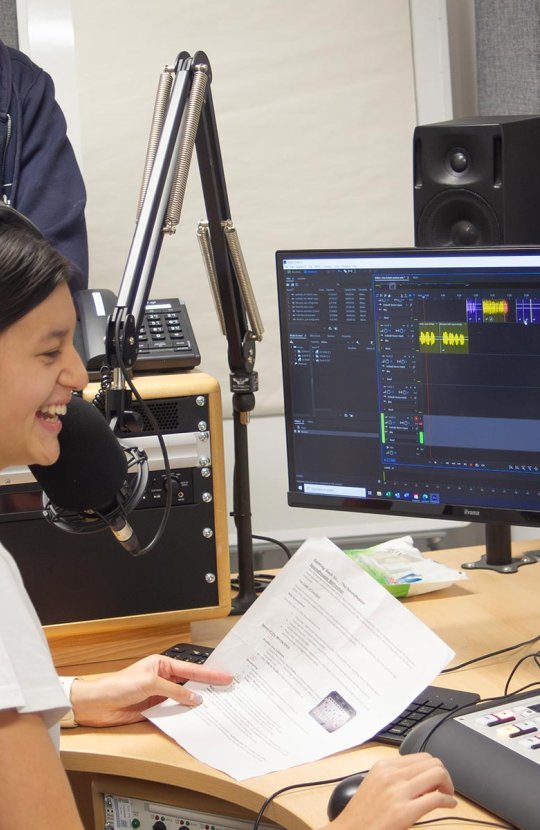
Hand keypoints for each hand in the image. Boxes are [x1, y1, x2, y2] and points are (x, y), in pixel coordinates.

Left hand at [70, 654, 232, 726]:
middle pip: (190, 682)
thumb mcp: (150, 684)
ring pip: (184, 698)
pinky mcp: (154, 710)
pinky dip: (185, 714)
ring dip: (197, 702)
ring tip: (218, 704)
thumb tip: (195, 698)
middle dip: (208, 686)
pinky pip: (174, 712)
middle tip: (228, 689)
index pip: (191, 669)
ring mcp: (159, 695)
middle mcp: (162, 678)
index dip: (210, 673)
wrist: (97, 704)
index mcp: (162, 664)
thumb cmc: (118, 685)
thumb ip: (174, 692)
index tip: (227, 676)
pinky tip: (195, 717)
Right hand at [326, 753, 455, 829]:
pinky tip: (448, 805)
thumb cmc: (364, 813)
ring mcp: (398, 792)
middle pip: (432, 762)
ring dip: (448, 785)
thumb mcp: (375, 784)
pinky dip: (448, 801)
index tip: (435, 780)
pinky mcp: (405, 811)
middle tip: (444, 788)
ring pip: (437, 774)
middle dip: (444, 775)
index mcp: (383, 766)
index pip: (421, 756)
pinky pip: (437, 798)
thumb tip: (421, 778)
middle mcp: (391, 775)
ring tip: (446, 795)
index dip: (433, 768)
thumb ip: (395, 776)